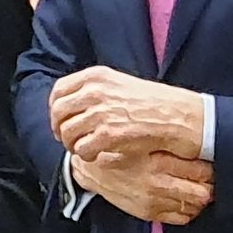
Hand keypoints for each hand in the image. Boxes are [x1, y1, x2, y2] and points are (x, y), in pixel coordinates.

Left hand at [51, 66, 205, 162]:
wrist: (177, 117)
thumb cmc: (153, 103)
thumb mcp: (120, 83)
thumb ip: (94, 89)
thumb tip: (71, 104)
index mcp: (95, 76)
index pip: (59, 91)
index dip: (55, 109)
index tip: (59, 120)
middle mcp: (94, 92)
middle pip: (59, 113)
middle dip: (60, 129)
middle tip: (68, 140)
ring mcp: (100, 113)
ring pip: (68, 134)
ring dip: (73, 145)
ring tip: (85, 149)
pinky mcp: (108, 135)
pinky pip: (82, 150)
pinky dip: (86, 155)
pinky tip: (97, 155)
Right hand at [71, 149, 213, 224]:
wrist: (89, 168)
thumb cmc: (116, 149)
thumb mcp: (140, 136)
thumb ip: (167, 138)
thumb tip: (198, 137)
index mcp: (157, 161)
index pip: (200, 171)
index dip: (210, 167)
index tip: (211, 162)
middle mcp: (157, 184)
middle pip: (202, 193)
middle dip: (209, 185)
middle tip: (209, 177)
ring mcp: (153, 202)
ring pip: (193, 206)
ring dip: (199, 197)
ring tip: (197, 186)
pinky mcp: (148, 213)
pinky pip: (181, 217)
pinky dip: (187, 209)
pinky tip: (183, 198)